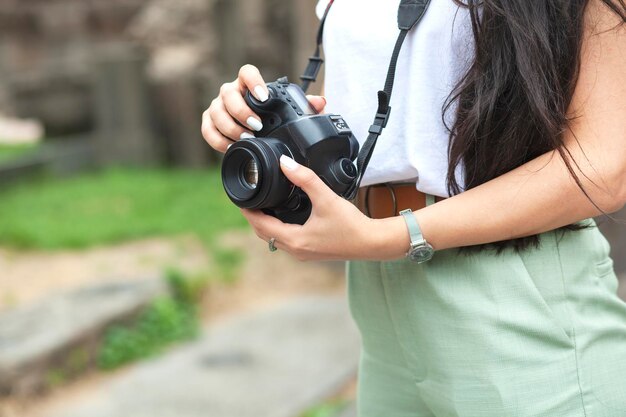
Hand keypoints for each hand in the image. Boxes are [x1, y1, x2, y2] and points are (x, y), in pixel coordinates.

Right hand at [201, 64, 326, 152]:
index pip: (246, 72)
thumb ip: (304, 106)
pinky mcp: (209, 122)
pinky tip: (231, 146)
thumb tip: (321, 102)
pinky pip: (207, 130)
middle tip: (257, 126)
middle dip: (241, 111)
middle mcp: (230, 91)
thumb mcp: (289, 112)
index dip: (253, 82)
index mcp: (248, 84)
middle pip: (228, 94)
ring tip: (246, 139)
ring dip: (231, 127)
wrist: (254, 132)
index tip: (263, 98)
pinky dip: (218, 140)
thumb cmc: (271, 118)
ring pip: (216, 112)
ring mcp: (217, 106)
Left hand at [241, 155, 405, 261]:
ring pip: (275, 238)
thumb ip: (304, 178)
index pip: (260, 226)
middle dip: (255, 217)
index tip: (240, 198)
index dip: (248, 212)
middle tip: (250, 199)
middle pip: (264, 233)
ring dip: (267, 224)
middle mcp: (295, 250)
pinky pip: (287, 240)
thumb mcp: (326, 198)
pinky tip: (284, 215)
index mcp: (294, 240)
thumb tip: (284, 162)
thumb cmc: (351, 225)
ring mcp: (303, 253)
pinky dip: (279, 228)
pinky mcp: (311, 251)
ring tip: (263, 205)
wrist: (372, 243)